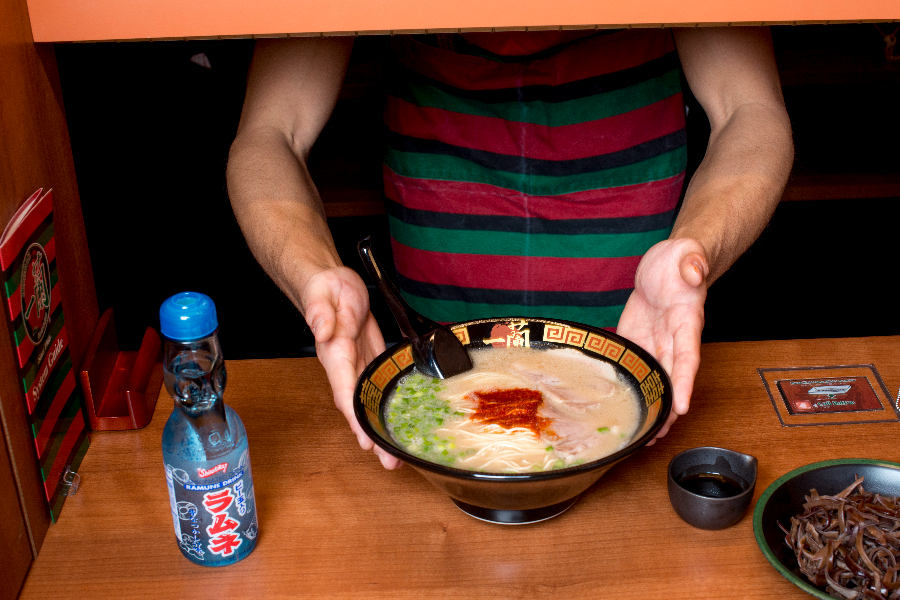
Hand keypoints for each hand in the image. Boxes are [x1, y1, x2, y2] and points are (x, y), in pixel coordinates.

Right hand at [302, 266, 402, 468]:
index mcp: (335, 354)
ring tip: (397, 458)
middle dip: (371, 436)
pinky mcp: (367, 361)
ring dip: (380, 430)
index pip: (345, 390)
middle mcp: (344, 367)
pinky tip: (398, 424)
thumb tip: (322, 331)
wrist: (329, 282)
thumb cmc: (325, 288)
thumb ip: (321, 313)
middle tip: (390, 462)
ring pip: (367, 404)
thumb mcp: (324, 293)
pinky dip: (385, 410)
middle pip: (356, 408)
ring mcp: (356, 367)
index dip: (355, 416)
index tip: (366, 439)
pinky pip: (375, 391)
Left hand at [617, 238, 707, 443]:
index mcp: (687, 321)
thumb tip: (694, 270)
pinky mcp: (639, 341)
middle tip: (657, 434)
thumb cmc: (682, 259)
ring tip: (644, 435)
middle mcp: (674, 338)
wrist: (666, 263)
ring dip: (653, 405)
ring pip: (656, 379)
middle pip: (672, 378)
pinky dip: (635, 389)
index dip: (686, 382)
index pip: (688, 356)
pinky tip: (628, 408)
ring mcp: (657, 342)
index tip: (684, 407)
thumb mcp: (688, 253)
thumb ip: (693, 262)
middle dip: (667, 407)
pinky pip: (636, 367)